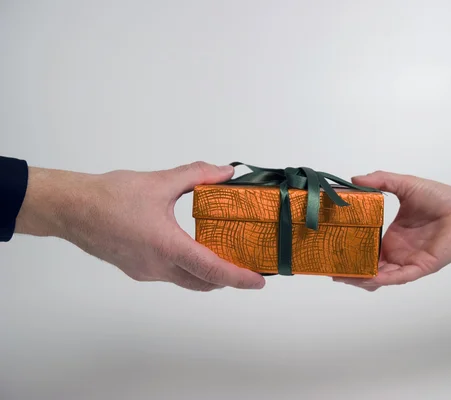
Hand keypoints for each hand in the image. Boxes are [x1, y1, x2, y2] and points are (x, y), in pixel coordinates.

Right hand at [15, 161, 265, 290]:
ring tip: (224, 256)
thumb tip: (225, 172)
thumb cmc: (109, 197)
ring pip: (185, 280)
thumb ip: (197, 175)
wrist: (70, 209)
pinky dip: (186, 268)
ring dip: (206, 273)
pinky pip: (168, 274)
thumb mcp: (160, 182)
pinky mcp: (136, 269)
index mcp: (167, 248)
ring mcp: (145, 272)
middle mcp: (157, 267)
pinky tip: (190, 248)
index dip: (238, 278)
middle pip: (202, 282)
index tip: (258, 281)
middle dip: (227, 278)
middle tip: (246, 267)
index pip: (212, 270)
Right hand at [333, 171, 450, 290]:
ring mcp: (407, 261)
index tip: (329, 245)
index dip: (348, 249)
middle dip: (349, 268)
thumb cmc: (438, 197)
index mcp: (391, 236)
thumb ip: (381, 181)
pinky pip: (397, 277)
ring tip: (341, 275)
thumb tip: (354, 178)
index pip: (365, 247)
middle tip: (328, 266)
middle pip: (368, 265)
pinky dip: (381, 279)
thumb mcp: (404, 185)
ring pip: (379, 276)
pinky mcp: (419, 267)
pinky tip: (366, 277)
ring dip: (360, 277)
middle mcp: (397, 251)